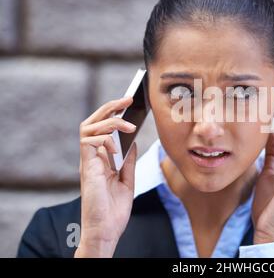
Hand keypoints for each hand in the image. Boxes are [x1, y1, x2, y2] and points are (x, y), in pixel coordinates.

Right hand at [75, 97, 137, 256]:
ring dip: (110, 121)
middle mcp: (92, 157)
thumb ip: (127, 161)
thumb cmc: (114, 210)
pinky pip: (89, 141)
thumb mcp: (127, 181)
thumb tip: (133, 142)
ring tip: (130, 125)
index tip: (130, 104)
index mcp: (101, 159)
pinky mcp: (86, 168)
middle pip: (92, 122)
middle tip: (128, 98)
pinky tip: (118, 147)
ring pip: (89, 127)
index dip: (114, 113)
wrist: (106, 230)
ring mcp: (88, 162)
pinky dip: (105, 138)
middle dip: (109, 106)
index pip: (102, 128)